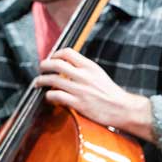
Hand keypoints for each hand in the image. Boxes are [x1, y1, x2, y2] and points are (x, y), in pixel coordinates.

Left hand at [35, 48, 154, 141]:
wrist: (123, 108)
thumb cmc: (110, 92)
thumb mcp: (98, 74)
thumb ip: (83, 68)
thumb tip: (65, 64)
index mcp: (90, 67)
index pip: (68, 53)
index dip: (55, 54)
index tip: (51, 59)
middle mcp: (84, 76)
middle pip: (56, 64)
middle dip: (43, 65)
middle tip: (40, 69)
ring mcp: (80, 89)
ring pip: (52, 80)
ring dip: (41, 81)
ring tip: (38, 83)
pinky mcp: (78, 103)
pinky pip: (56, 96)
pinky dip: (48, 96)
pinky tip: (48, 97)